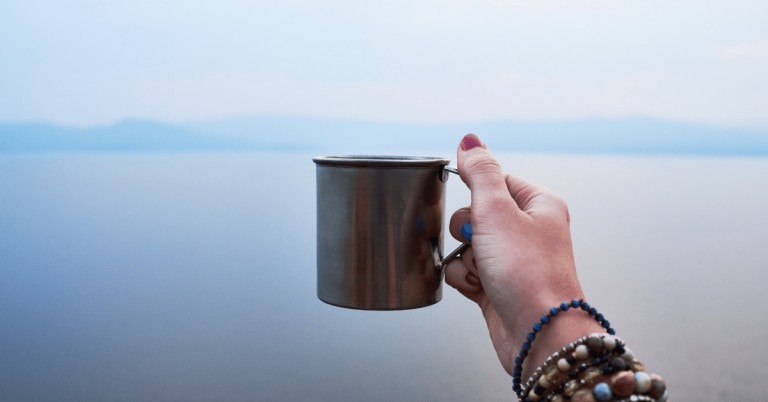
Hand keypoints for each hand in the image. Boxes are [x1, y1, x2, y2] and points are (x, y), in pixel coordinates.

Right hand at [444, 134, 602, 378]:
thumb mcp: (497, 210)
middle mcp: (529, 231)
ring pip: (467, 244)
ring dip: (465, 257)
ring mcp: (513, 261)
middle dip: (467, 229)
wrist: (539, 335)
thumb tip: (470, 140)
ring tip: (484, 271)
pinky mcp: (499, 287)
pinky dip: (466, 279)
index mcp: (539, 205)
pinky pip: (467, 271)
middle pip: (476, 213)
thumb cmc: (528, 273)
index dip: (476, 192)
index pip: (496, 180)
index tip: (473, 204)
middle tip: (480, 241)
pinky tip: (480, 290)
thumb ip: (480, 172)